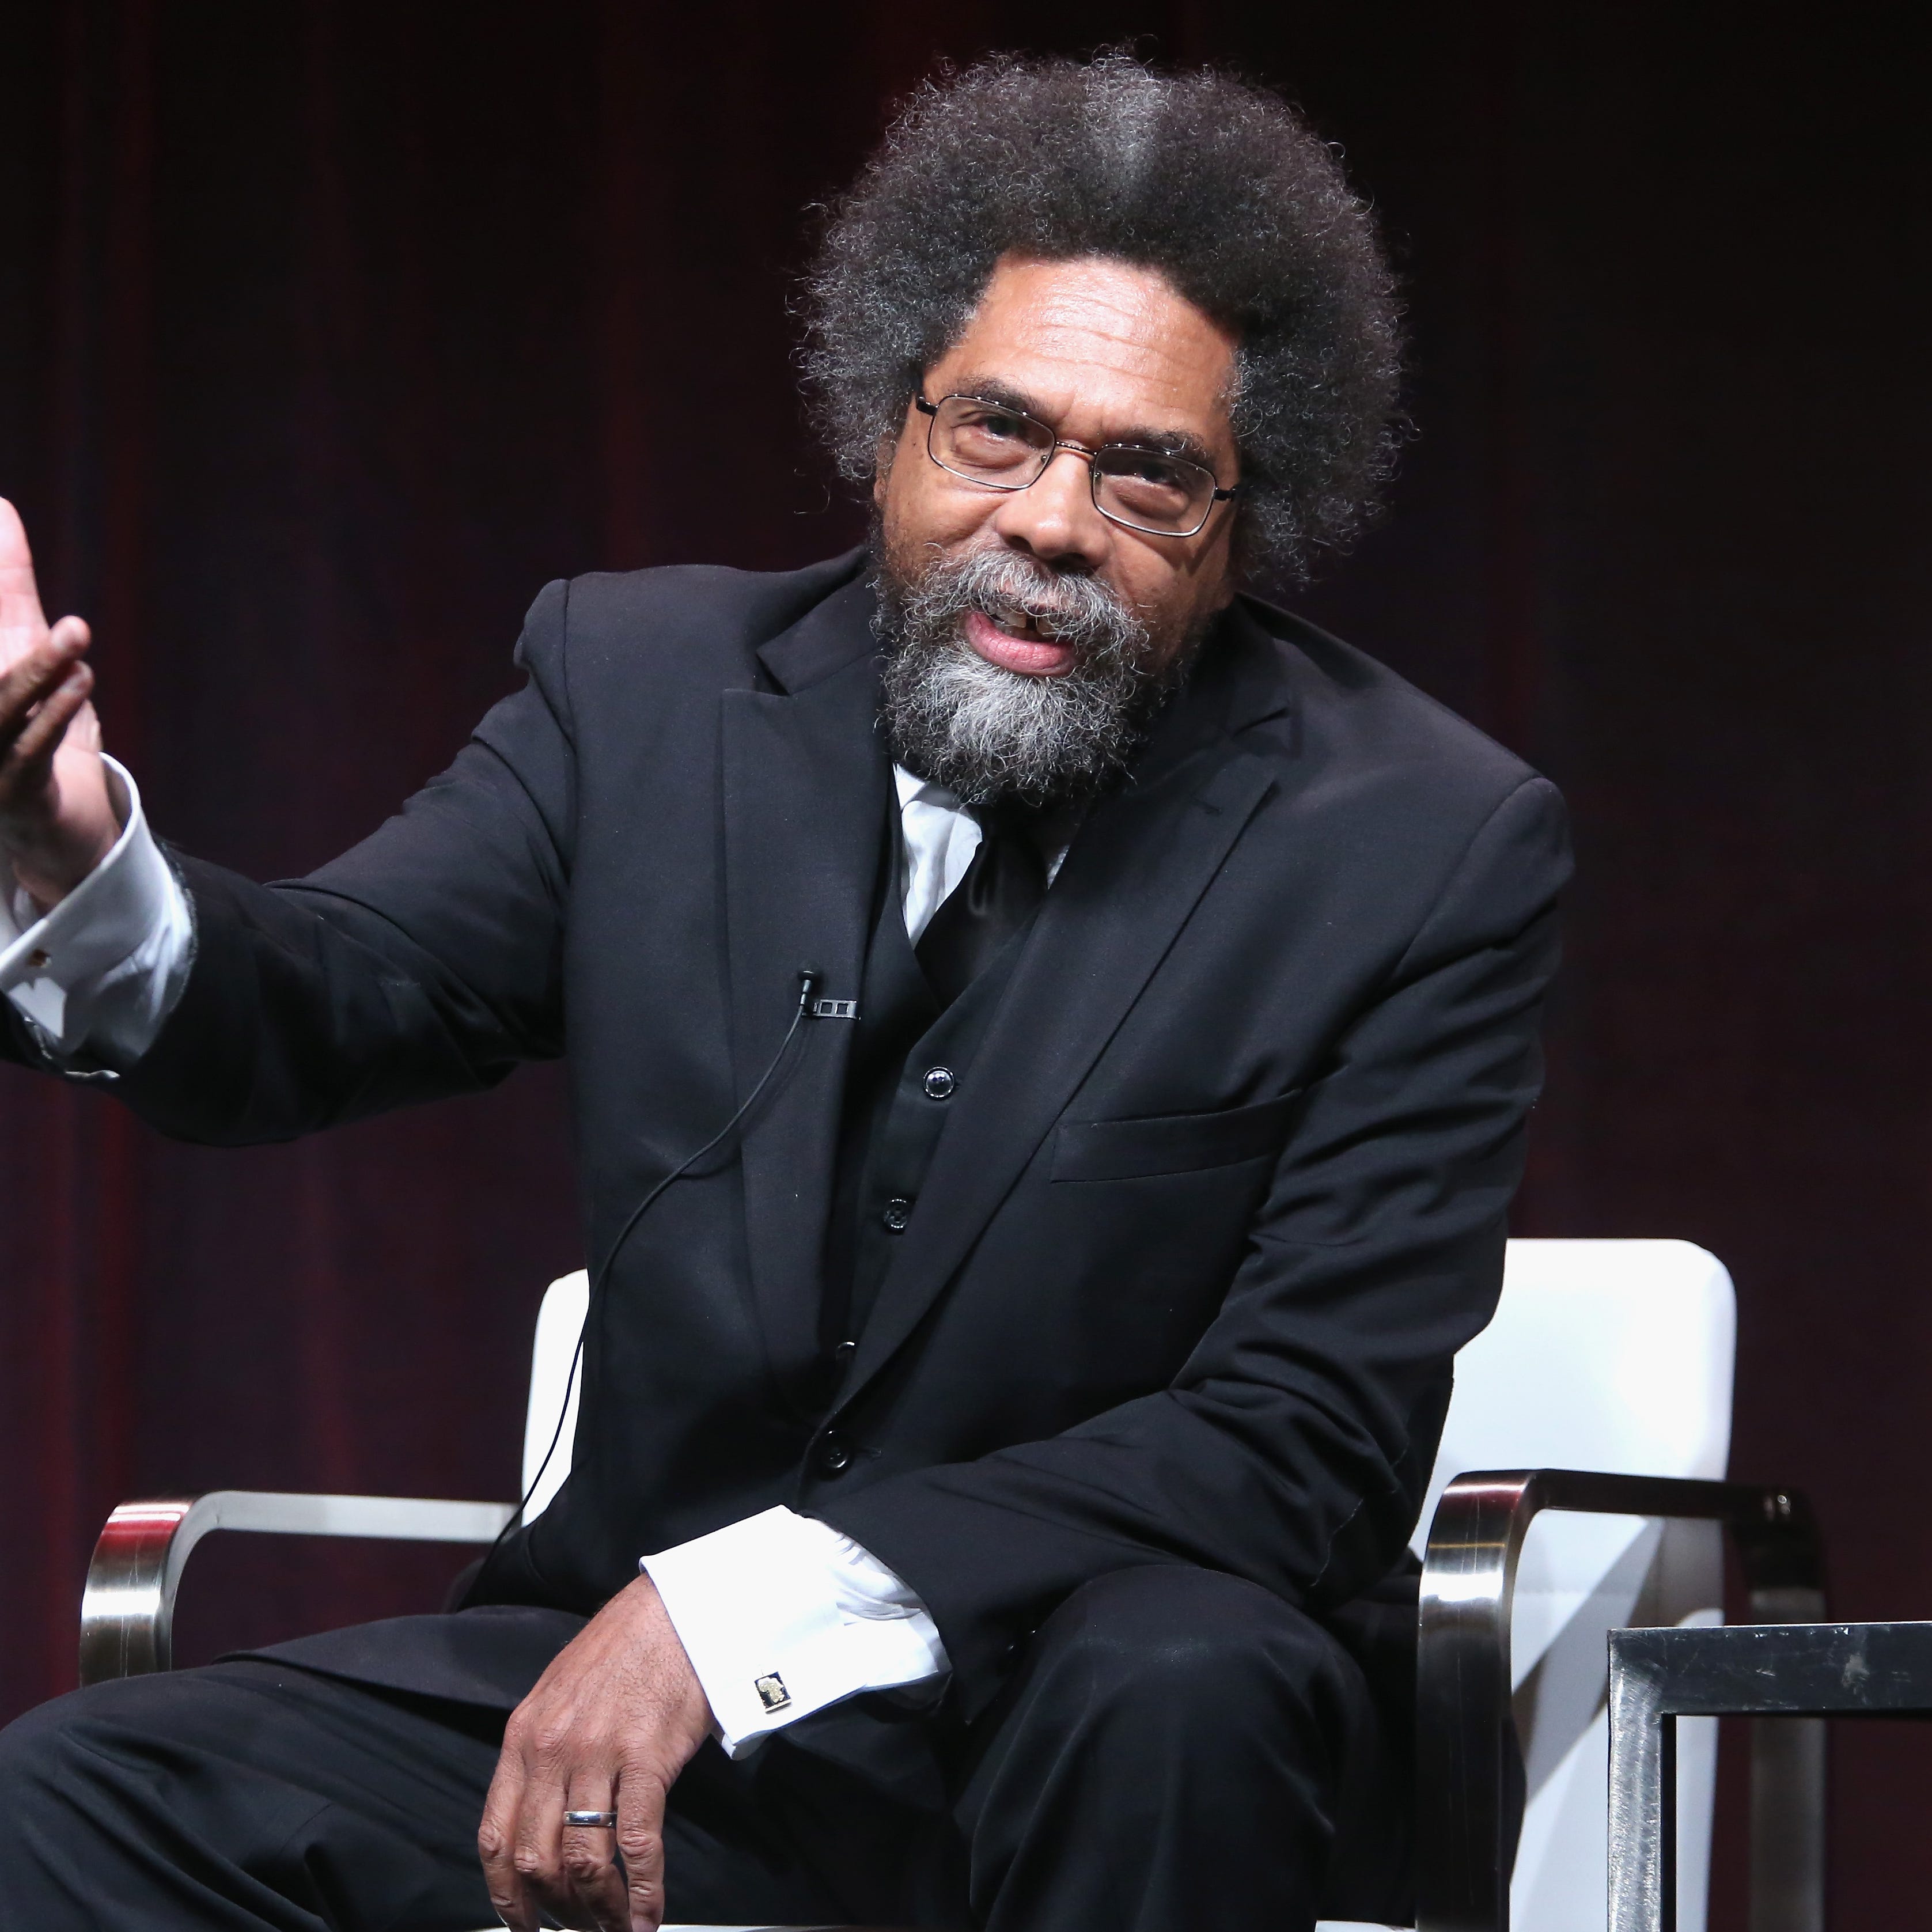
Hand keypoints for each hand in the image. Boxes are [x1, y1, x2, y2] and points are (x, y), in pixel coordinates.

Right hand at [0, 499, 118, 908]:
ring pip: (1, 710)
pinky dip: (56, 712)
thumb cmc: (27, 718)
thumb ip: (5, 581)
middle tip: (66, 620)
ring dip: (36, 670)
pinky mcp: (14, 793)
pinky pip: (33, 749)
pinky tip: (81, 679)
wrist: (57, 823)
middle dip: (15, 643)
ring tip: (74, 632)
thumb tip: (0, 507)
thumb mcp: (18, 643)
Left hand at [479, 1574, 713, 1931]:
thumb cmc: (625, 1649)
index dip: (506, 1896)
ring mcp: (599, 1753)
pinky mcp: (647, 1756)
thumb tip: (541, 1816)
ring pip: (582, 1860)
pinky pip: (636, 1842)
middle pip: (535, 1859)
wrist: (678, 1609)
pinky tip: (647, 1914)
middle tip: (582, 1929)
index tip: (523, 1925)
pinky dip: (641, 1891)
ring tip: (616, 1927)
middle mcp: (552, 1749)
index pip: (494, 1837)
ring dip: (598, 1909)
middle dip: (557, 1911)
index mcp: (523, 1737)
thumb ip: (544, 1751)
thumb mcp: (561, 1694)